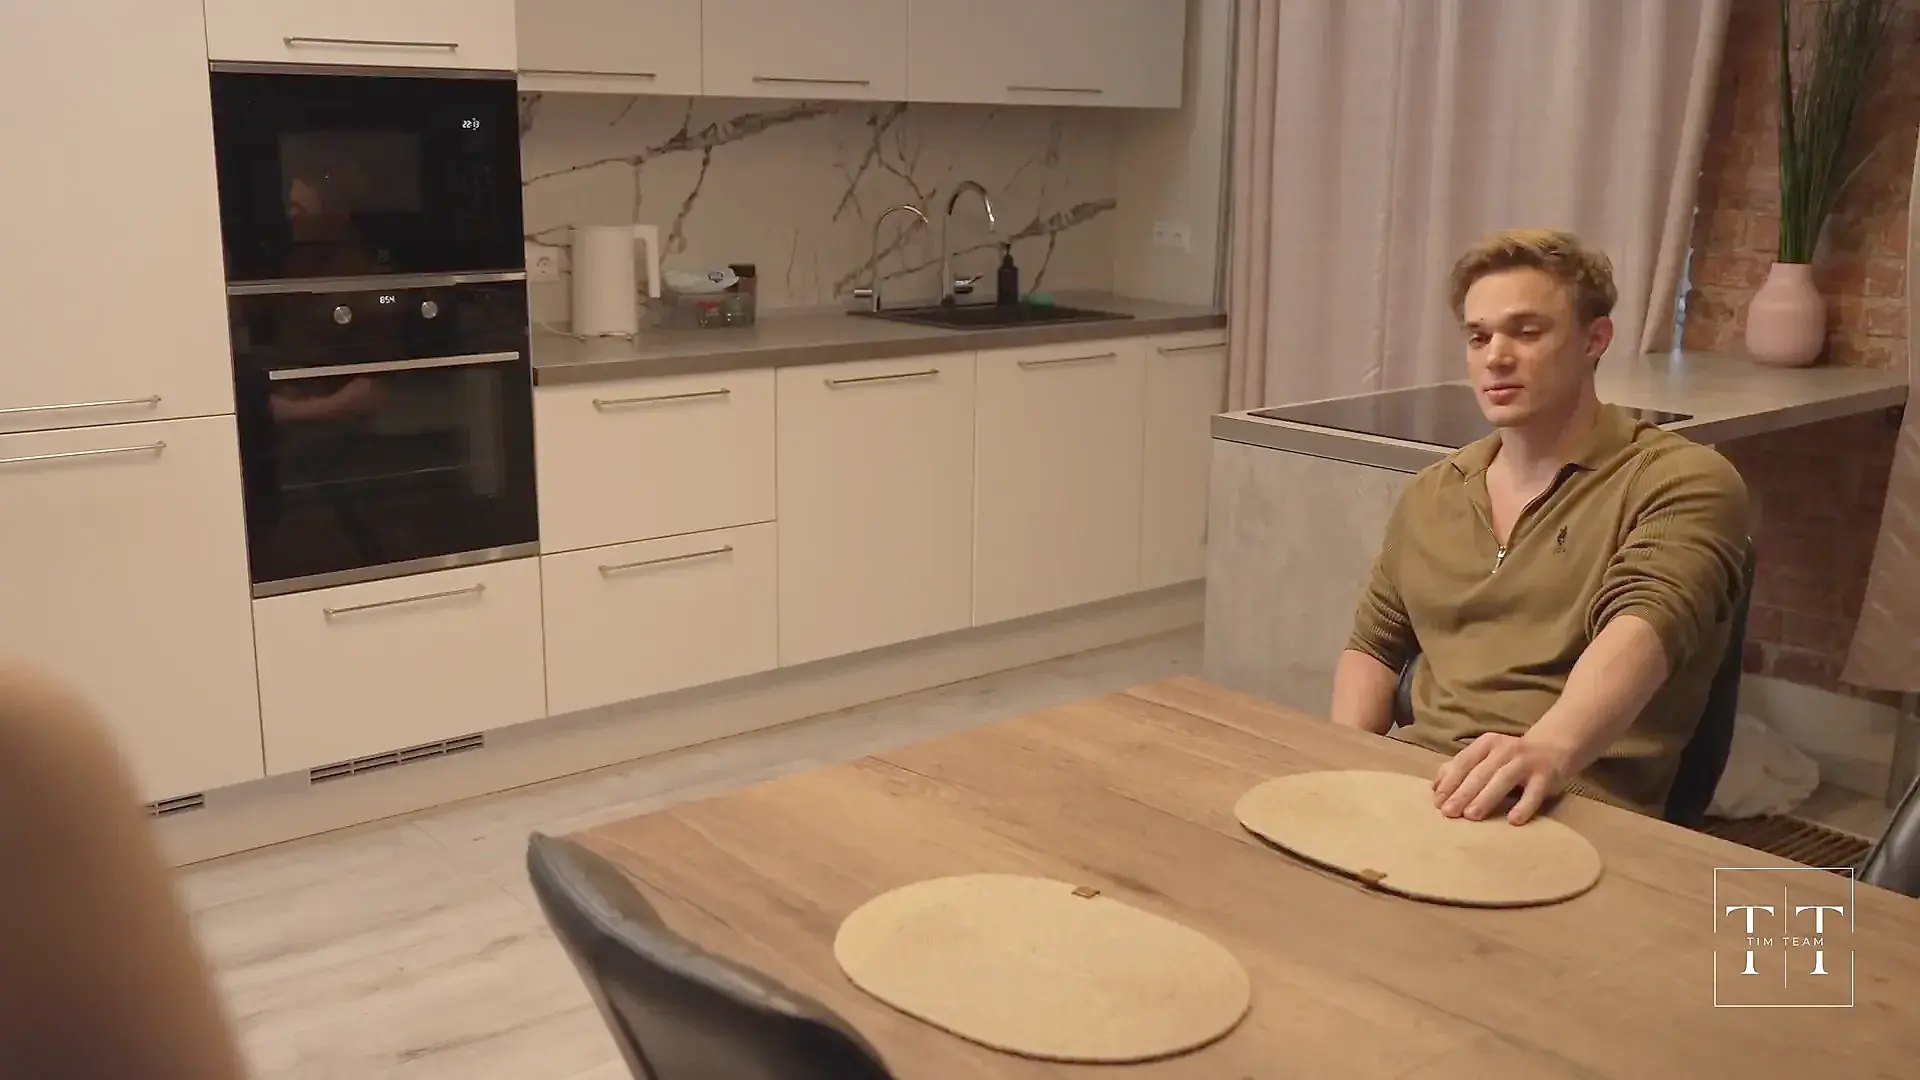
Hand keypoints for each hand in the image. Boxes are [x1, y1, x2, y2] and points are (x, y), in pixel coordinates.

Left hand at [1432, 732, 1572, 824]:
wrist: (1554, 747)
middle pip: (1480, 773)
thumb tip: (1435, 787)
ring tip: (1471, 816)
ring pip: (1503, 780)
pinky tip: (1513, 820)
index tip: (1437, 802)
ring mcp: (1526, 762)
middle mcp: (1505, 750)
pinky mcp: (1546, 776)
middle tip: (1449, 813)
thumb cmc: (1511, 757)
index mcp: (1487, 744)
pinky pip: (1534, 793)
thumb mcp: (1486, 755)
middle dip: (1462, 793)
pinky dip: (1524, 806)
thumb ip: (1461, 767)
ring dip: (1486, 798)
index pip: (1463, 762)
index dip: (1449, 782)